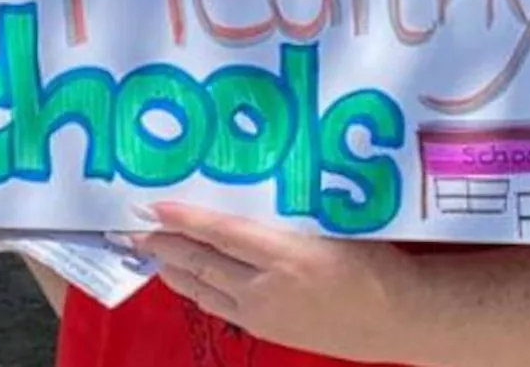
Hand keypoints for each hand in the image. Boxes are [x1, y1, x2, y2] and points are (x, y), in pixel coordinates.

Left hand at [126, 203, 415, 362]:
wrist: (398, 316)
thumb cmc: (375, 260)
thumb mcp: (333, 227)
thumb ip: (288, 219)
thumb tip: (248, 199)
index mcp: (286, 255)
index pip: (221, 234)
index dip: (184, 219)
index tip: (153, 206)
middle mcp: (267, 287)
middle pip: (202, 263)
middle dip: (164, 245)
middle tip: (131, 228)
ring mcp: (263, 313)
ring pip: (204, 289)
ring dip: (173, 269)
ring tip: (148, 251)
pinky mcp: (268, 330)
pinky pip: (220, 306)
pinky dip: (197, 290)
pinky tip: (188, 281)